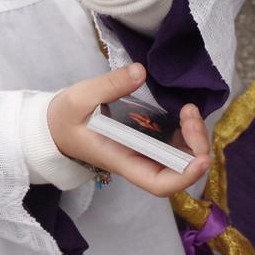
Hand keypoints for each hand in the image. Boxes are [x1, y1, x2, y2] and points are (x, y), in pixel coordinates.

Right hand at [47, 63, 210, 196]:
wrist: (54, 127)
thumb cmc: (64, 119)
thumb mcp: (79, 98)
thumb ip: (109, 85)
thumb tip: (140, 72)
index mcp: (120, 159)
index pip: (157, 183)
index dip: (184, 176)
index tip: (200, 157)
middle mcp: (137, 161)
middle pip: (176, 171)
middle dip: (195, 147)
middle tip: (190, 114)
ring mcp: (143, 153)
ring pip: (179, 158)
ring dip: (193, 138)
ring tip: (189, 110)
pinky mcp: (145, 141)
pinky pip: (172, 144)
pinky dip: (185, 132)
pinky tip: (183, 112)